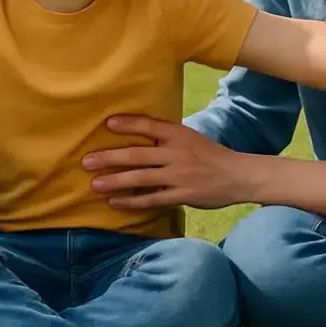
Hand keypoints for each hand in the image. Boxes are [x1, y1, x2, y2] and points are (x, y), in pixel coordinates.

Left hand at [82, 116, 255, 209]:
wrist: (238, 175)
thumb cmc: (210, 155)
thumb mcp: (189, 138)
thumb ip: (166, 137)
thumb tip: (137, 135)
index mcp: (178, 135)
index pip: (149, 126)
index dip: (128, 124)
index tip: (107, 123)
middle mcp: (176, 153)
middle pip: (138, 155)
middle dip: (110, 158)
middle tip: (87, 161)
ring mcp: (179, 175)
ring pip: (141, 178)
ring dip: (116, 181)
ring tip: (95, 184)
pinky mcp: (182, 195)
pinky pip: (152, 199)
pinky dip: (132, 201)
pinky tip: (115, 202)